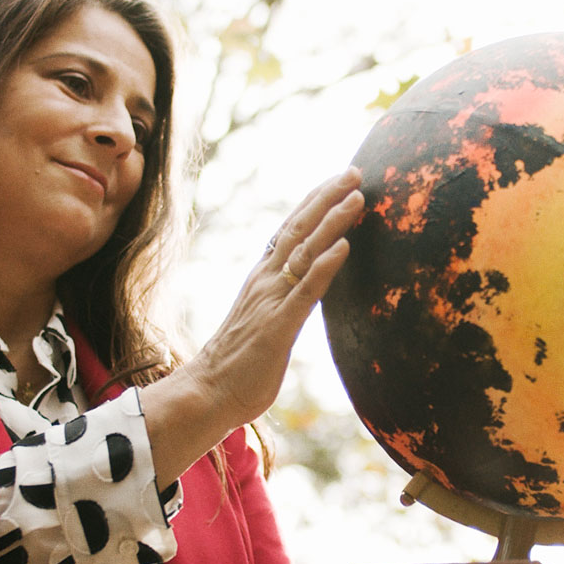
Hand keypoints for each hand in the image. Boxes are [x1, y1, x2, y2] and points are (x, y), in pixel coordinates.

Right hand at [141, 168, 363, 483]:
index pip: (290, 231)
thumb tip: (298, 297)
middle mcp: (266, 281)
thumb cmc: (236, 366)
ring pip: (305, 252)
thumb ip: (280, 305)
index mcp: (261, 280)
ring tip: (357, 197)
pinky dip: (325, 266)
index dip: (314, 203)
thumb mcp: (262, 324)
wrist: (206, 393)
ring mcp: (272, 301)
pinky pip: (306, 290)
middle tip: (354, 170)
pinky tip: (344, 246)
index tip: (337, 180)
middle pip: (299, 229)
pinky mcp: (278, 326)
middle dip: (327, 198)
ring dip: (333, 222)